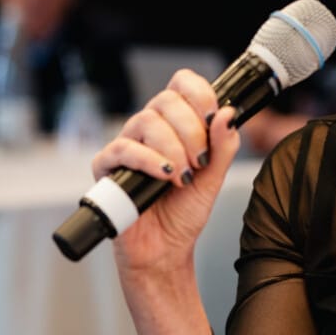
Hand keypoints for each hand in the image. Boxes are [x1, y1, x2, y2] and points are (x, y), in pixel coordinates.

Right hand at [91, 69, 241, 275]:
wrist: (166, 249)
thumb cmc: (185, 212)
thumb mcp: (214, 176)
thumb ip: (224, 145)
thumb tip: (228, 113)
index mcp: (175, 124)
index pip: (181, 85)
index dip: (199, 92)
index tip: (214, 116)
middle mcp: (149, 129)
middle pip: (165, 100)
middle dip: (191, 130)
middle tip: (201, 161)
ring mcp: (127, 146)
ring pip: (145, 121)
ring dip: (173, 147)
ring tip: (184, 175)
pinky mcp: (107, 167)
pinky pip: (122, 149)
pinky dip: (148, 160)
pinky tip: (166, 175)